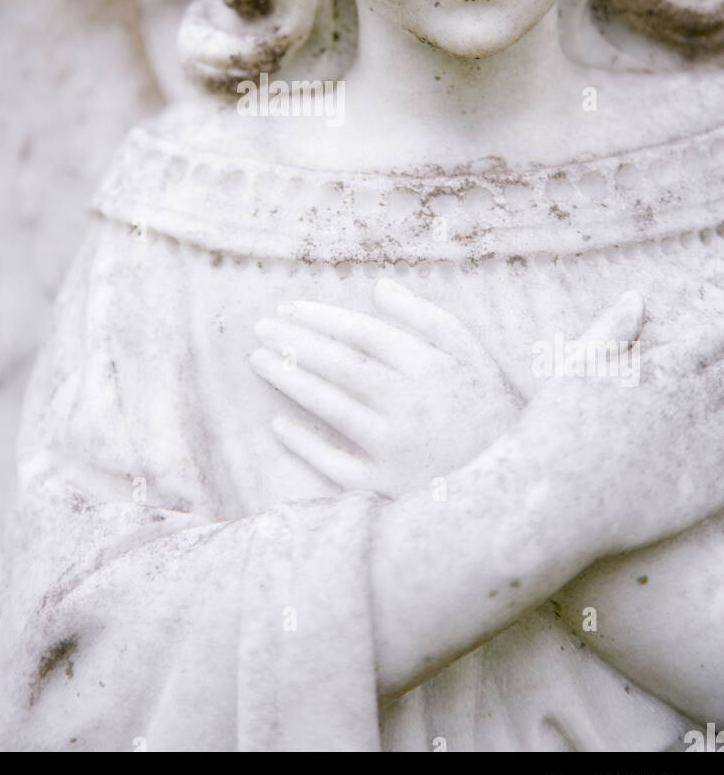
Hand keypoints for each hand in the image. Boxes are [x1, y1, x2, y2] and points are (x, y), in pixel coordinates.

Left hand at [250, 276, 520, 495]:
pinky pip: (334, 464)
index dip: (321, 318)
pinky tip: (279, 424)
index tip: (288, 307)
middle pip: (339, 366)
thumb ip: (427, 318)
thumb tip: (380, 286)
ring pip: (330, 407)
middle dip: (294, 342)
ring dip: (290, 380)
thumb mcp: (471, 354)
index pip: (362, 334)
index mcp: (431, 369)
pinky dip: (305, 444)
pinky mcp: (386, 487)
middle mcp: (410, 406)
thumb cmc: (489, 409)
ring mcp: (395, 449)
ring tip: (259, 359)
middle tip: (261, 327)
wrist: (515, 485)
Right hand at [521, 289, 723, 558]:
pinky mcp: (705, 488)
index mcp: (663, 370)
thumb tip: (636, 297)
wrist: (553, 501)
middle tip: (722, 372)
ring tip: (719, 403)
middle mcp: (690, 404)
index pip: (713, 340)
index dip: (722, 335)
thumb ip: (611, 330)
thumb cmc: (556, 430)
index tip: (723, 335)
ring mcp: (703, 447)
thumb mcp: (577, 367)